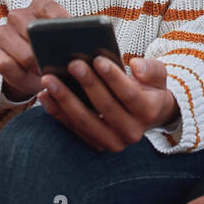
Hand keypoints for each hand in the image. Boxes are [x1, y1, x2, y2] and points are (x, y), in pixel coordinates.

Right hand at [0, 0, 68, 100]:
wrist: (30, 73)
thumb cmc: (53, 54)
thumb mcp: (66, 44)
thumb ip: (74, 39)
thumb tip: (86, 43)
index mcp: (39, 6)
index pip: (49, 9)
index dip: (61, 23)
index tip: (73, 37)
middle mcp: (18, 15)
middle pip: (33, 32)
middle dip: (50, 53)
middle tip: (62, 68)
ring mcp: (2, 32)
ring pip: (23, 53)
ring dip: (37, 68)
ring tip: (49, 76)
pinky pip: (6, 65)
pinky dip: (20, 76)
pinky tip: (29, 79)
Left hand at [39, 55, 178, 151]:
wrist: (148, 114)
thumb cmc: (149, 87)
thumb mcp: (158, 75)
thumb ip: (151, 68)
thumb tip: (136, 66)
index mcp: (149, 112)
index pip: (129, 94)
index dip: (113, 77)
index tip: (96, 59)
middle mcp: (132, 132)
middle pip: (105, 107)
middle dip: (87, 84)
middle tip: (71, 63)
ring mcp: (113, 142)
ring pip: (85, 121)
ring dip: (64, 99)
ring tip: (49, 79)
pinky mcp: (95, 144)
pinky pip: (73, 128)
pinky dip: (57, 112)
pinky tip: (44, 95)